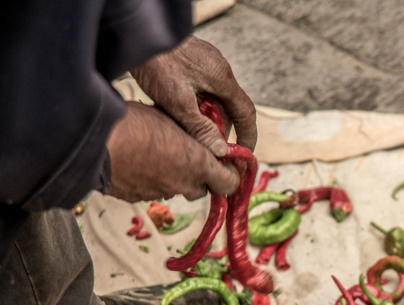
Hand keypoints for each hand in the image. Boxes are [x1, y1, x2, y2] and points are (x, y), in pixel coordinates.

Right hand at [106, 102, 239, 201]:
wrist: (92, 141)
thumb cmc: (133, 122)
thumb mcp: (170, 118)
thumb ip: (190, 134)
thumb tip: (197, 136)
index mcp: (197, 164)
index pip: (229, 183)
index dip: (229, 175)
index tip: (225, 164)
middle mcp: (182, 184)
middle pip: (201, 188)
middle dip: (198, 176)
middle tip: (187, 156)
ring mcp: (159, 194)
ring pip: (174, 189)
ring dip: (171, 177)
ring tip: (155, 154)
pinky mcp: (136, 197)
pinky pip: (150, 190)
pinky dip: (148, 179)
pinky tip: (135, 161)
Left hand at [132, 36, 256, 155]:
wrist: (135, 33)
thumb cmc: (156, 63)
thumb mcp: (177, 102)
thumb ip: (200, 128)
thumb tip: (221, 151)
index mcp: (223, 79)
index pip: (246, 112)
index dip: (248, 135)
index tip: (244, 153)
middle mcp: (220, 68)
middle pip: (230, 105)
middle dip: (222, 127)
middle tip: (208, 143)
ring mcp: (207, 60)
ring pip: (216, 95)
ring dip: (207, 113)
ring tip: (188, 125)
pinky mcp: (193, 57)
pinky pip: (204, 84)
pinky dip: (198, 100)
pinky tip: (179, 105)